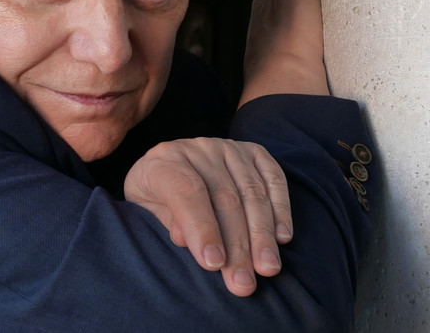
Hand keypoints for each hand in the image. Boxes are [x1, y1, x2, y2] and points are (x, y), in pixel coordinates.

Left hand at [124, 137, 291, 296]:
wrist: (168, 164)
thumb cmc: (156, 193)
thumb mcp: (147, 205)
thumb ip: (168, 220)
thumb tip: (188, 241)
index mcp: (165, 161)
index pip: (186, 192)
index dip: (201, 228)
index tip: (214, 264)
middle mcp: (199, 149)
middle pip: (225, 198)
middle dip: (237, 245)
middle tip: (243, 282)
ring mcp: (228, 148)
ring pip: (252, 192)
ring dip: (262, 235)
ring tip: (267, 268)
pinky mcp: (253, 151)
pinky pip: (274, 179)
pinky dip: (281, 209)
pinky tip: (282, 238)